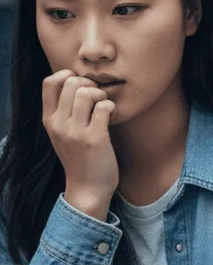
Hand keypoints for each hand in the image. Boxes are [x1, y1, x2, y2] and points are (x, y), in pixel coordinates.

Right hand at [41, 70, 118, 220]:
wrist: (88, 188)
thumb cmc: (80, 156)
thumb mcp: (62, 132)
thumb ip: (64, 110)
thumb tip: (77, 81)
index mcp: (49, 120)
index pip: (49, 82)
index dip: (68, 76)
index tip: (82, 88)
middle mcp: (58, 124)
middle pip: (72, 82)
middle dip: (90, 85)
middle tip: (97, 100)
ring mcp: (75, 132)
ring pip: (87, 92)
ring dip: (101, 96)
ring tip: (103, 109)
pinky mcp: (94, 139)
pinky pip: (104, 107)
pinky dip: (111, 108)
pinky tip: (111, 118)